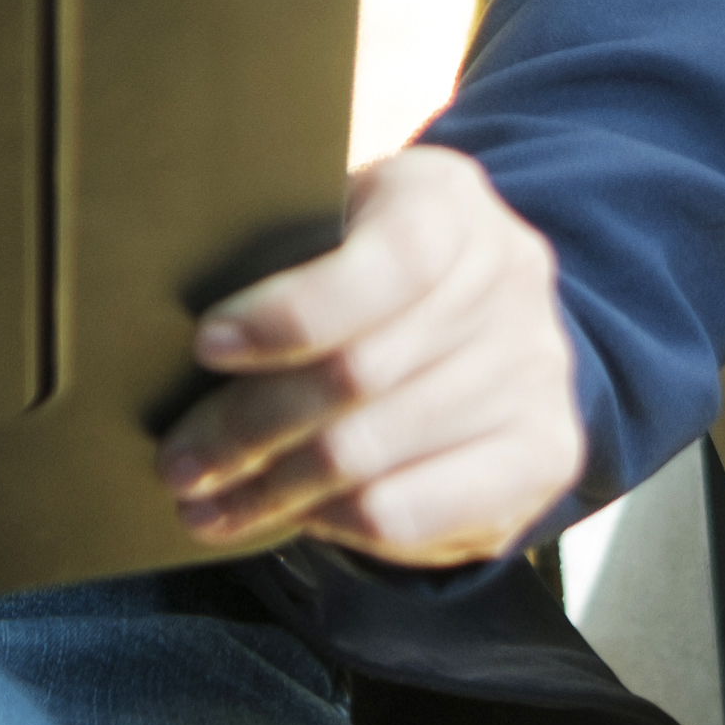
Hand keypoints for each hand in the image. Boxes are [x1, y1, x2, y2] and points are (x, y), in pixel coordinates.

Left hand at [155, 143, 586, 566]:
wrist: (492, 324)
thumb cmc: (372, 275)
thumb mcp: (336, 231)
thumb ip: (282, 261)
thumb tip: (187, 343)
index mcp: (448, 202)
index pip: (384, 262)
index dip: (290, 313)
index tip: (206, 345)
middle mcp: (510, 280)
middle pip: (360, 373)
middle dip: (248, 426)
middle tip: (179, 460)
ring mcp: (535, 371)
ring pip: (370, 455)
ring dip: (271, 489)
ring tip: (207, 502)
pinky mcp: (545, 454)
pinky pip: (410, 511)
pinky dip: (332, 522)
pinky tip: (289, 516)